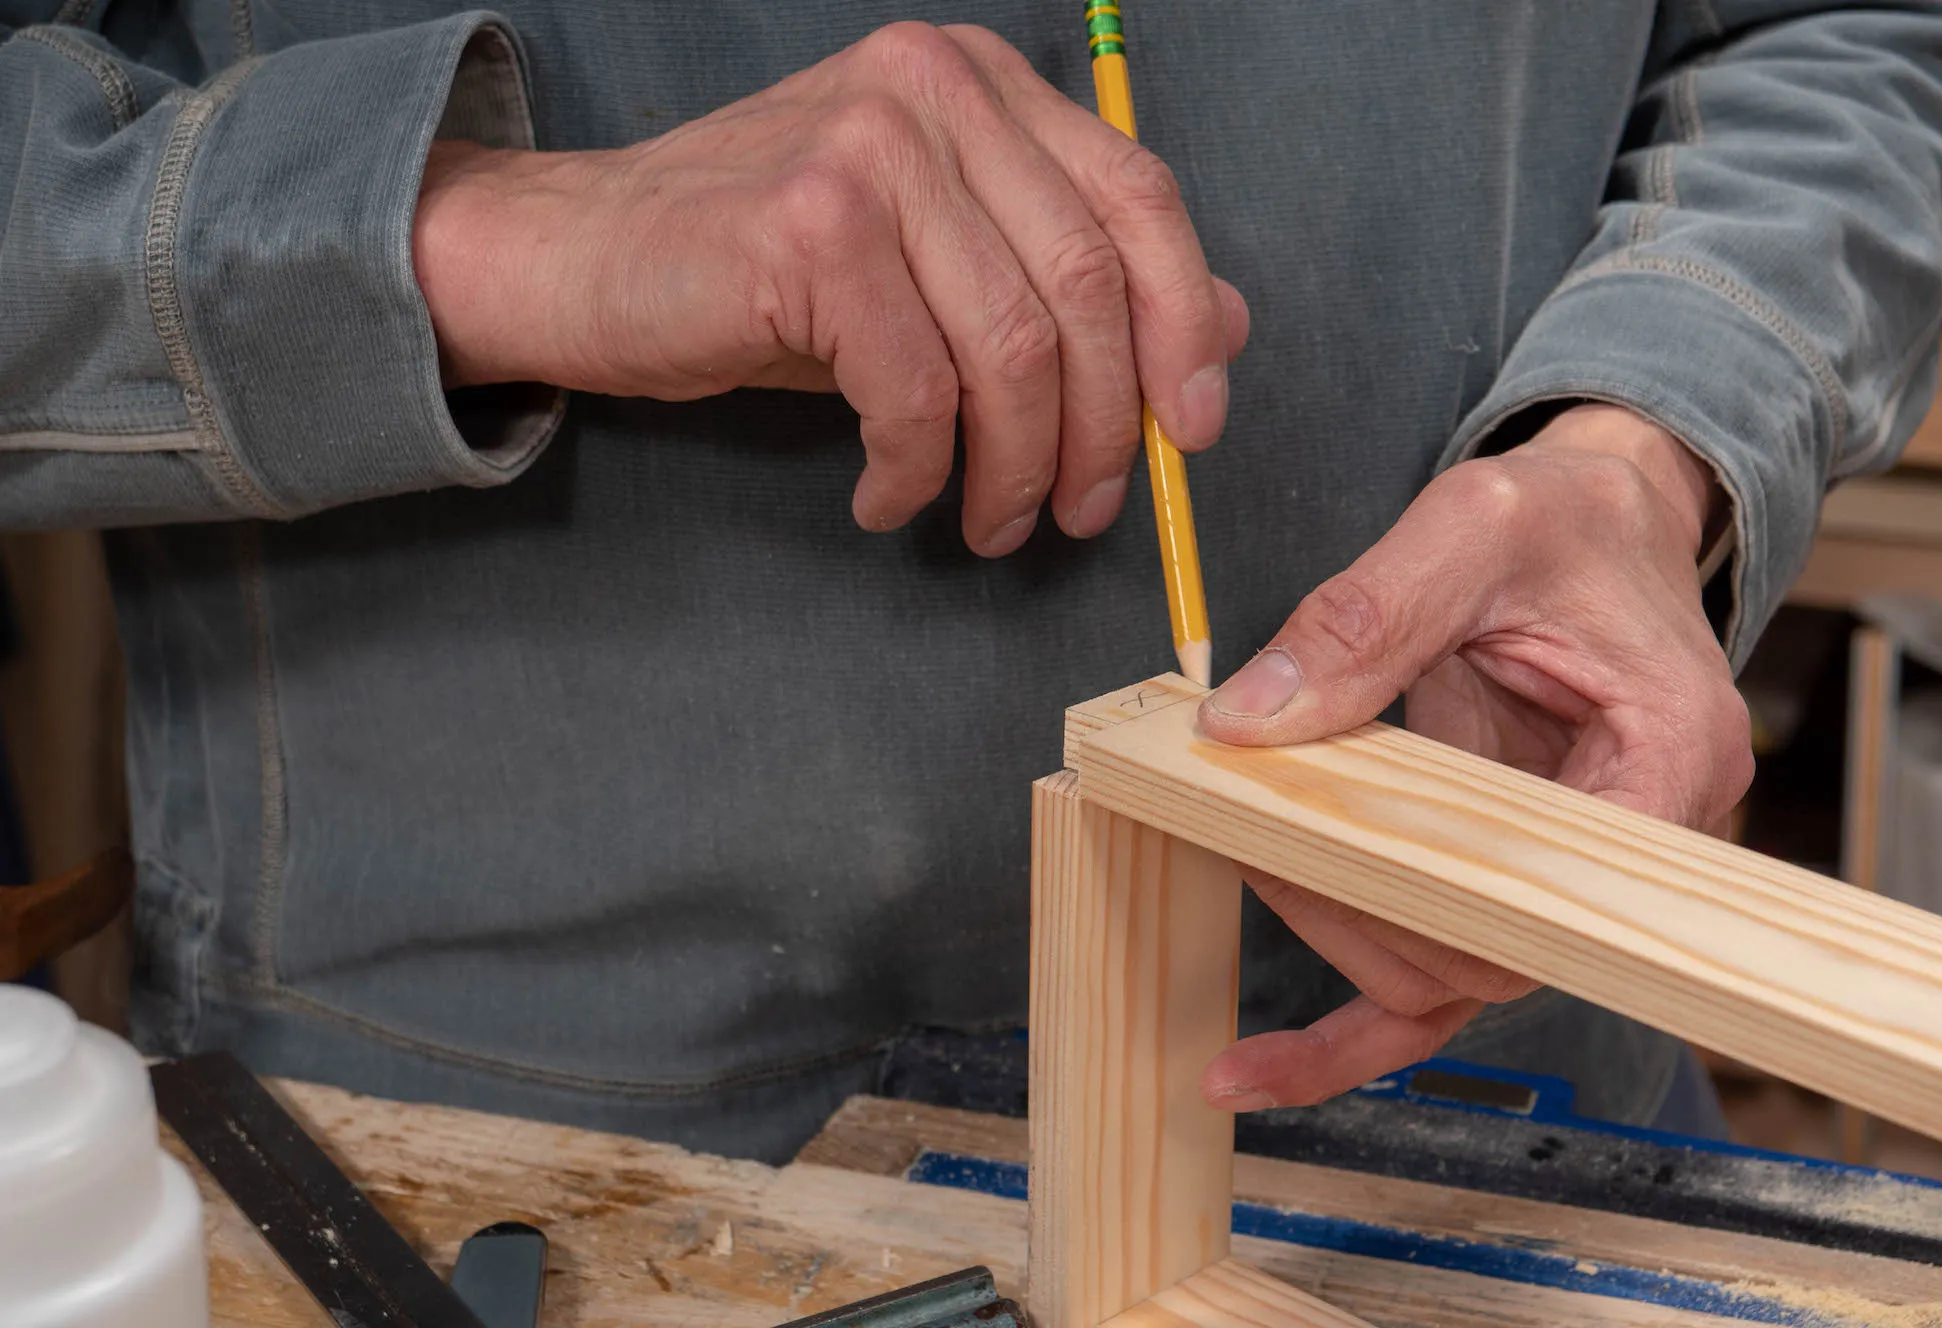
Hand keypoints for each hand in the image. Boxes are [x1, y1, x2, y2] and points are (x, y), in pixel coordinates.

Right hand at [412, 23, 1249, 555]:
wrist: (578, 259)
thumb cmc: (767, 272)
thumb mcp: (940, 263)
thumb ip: (1070, 279)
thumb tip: (1223, 334)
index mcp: (980, 83)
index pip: (1139, 198)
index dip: (1187, 325)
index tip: (1193, 432)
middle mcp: (932, 90)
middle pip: (1087, 286)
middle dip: (1104, 429)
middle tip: (1082, 512)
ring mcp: (869, 147)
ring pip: (1012, 350)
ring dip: (1012, 469)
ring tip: (986, 522)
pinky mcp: (809, 226)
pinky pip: (916, 392)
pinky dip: (917, 470)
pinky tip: (886, 497)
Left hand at [1193, 404, 1751, 1109]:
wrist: (1604, 519)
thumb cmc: (1570, 518)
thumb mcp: (1472, 525)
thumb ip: (1365, 617)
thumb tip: (1248, 722)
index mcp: (1671, 753)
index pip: (1558, 889)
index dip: (1426, 893)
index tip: (1305, 854)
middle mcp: (1646, 841)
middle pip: (1498, 952)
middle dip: (1360, 915)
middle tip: (1251, 839)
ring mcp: (1579, 875)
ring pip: (1458, 982)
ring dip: (1342, 945)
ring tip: (1246, 863)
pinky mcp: (1517, 880)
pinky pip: (1442, 977)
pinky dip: (1352, 1027)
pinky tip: (1256, 1062)